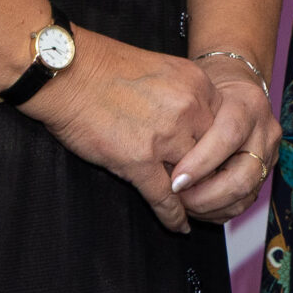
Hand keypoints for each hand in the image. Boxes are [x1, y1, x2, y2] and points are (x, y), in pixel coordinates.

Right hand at [23, 30, 217, 232]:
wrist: (67, 73)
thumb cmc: (104, 68)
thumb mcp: (162, 69)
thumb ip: (183, 95)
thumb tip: (193, 122)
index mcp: (196, 84)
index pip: (225, 125)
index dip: (220, 149)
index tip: (219, 163)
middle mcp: (188, 109)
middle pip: (214, 153)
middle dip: (211, 175)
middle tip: (211, 191)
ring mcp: (165, 136)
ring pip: (193, 178)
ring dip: (194, 197)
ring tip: (197, 211)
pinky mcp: (138, 160)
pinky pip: (165, 197)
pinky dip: (173, 215)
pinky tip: (178, 224)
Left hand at [170, 57, 284, 225]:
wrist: (237, 94)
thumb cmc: (208, 95)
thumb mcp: (196, 97)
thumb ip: (185, 123)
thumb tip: (161, 162)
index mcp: (248, 106)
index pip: (228, 136)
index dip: (200, 164)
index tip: (174, 182)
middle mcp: (265, 132)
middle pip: (243, 175)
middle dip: (206, 195)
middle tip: (178, 199)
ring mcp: (269, 156)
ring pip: (245, 194)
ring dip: (210, 207)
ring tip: (184, 205)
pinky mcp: (266, 175)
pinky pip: (244, 202)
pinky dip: (218, 211)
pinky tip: (198, 207)